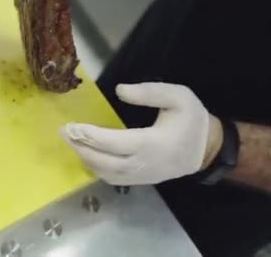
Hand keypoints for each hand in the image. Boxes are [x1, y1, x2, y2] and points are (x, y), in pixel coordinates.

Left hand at [60, 82, 223, 184]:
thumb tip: (120, 90)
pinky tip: (87, 155)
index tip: (72, 127)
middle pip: (104, 162)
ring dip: (86, 158)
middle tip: (63, 133)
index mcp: (152, 143)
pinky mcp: (141, 180)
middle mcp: (144, 164)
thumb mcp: (178, 97)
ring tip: (71, 141)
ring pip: (106, 173)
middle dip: (80, 147)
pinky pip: (113, 178)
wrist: (207, 149)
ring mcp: (142, 175)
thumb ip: (150, 92)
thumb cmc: (192, 120)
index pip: (114, 143)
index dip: (90, 136)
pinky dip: (96, 168)